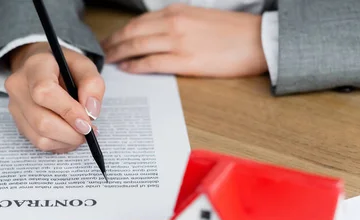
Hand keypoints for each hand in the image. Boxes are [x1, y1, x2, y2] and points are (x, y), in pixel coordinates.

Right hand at [5, 42, 104, 152]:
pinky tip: (68, 135)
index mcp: (34, 66)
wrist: (41, 68)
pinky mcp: (18, 123)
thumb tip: (90, 112)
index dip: (68, 111)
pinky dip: (59, 144)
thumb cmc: (63, 67)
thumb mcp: (84, 66)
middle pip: (42, 121)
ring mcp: (15, 107)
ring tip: (80, 133)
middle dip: (71, 133)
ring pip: (40, 137)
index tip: (87, 123)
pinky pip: (39, 143)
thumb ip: (92, 85)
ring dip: (66, 141)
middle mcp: (18, 87)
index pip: (44, 92)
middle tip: (89, 132)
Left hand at [101, 4, 266, 77]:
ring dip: (119, 55)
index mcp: (176, 12)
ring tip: (110, 62)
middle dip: (113, 44)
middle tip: (102, 53)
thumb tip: (153, 35)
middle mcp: (174, 23)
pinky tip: (127, 68)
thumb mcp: (198, 17)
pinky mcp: (186, 61)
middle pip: (132, 33)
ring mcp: (179, 42)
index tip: (109, 40)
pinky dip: (136, 66)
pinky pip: (152, 63)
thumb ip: (175, 23)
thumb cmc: (231, 31)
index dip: (119, 32)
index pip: (138, 22)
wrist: (257, 40)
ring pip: (138, 47)